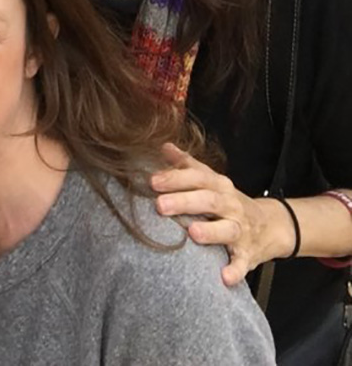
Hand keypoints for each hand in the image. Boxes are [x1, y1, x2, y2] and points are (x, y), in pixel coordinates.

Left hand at [151, 143, 293, 284]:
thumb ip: (187, 164)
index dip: (175, 178)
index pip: (198, 177)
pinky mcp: (248, 254)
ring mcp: (241, 230)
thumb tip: (164, 146)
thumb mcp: (212, 180)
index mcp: (219, 186)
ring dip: (211, 231)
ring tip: (193, 233)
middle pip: (209, 201)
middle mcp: (231, 205)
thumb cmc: (229, 201)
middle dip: (184, 202)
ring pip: (227, 229)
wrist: (270, 226)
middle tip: (160, 205)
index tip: (153, 181)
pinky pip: (242, 264)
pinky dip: (234, 270)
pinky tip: (224, 276)